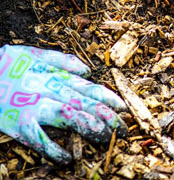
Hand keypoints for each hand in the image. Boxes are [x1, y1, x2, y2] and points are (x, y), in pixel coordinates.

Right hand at [0, 45, 126, 162]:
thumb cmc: (5, 65)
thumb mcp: (33, 54)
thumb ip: (62, 60)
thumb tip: (88, 70)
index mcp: (54, 75)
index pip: (90, 88)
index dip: (110, 99)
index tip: (124, 109)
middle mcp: (48, 90)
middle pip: (86, 104)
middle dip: (108, 117)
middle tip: (124, 129)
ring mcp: (33, 107)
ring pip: (69, 118)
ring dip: (90, 129)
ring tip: (106, 139)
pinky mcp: (17, 124)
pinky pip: (39, 140)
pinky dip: (54, 149)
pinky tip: (66, 158)